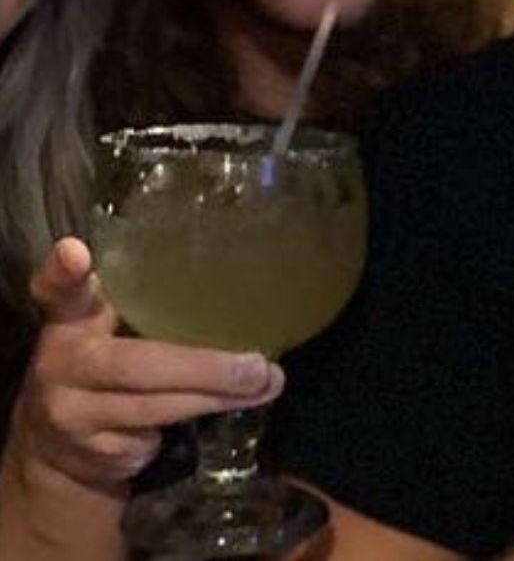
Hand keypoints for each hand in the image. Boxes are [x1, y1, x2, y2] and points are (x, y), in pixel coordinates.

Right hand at [6, 237, 283, 493]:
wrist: (55, 452)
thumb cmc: (105, 363)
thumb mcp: (110, 327)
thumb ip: (144, 302)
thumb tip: (237, 283)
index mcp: (70, 318)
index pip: (57, 289)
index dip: (62, 272)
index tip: (74, 252)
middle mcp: (62, 364)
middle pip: (137, 364)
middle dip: (205, 368)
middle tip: (258, 366)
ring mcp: (72, 415)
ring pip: (156, 406)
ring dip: (218, 397)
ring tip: (267, 384)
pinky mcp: (94, 453)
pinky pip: (157, 434)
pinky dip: (200, 420)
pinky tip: (230, 406)